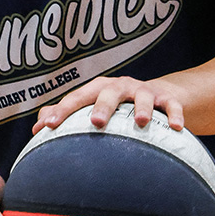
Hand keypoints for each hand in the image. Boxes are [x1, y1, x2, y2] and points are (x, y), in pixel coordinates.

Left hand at [32, 75, 184, 134]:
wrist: (159, 96)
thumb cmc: (117, 106)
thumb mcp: (93, 106)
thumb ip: (65, 114)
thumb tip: (36, 128)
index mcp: (98, 90)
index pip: (76, 98)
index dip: (61, 111)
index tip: (47, 127)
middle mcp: (120, 87)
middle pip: (108, 92)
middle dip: (102, 105)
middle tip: (95, 122)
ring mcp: (144, 91)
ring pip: (142, 96)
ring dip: (141, 107)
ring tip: (140, 121)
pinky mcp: (167, 99)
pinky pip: (172, 105)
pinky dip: (175, 114)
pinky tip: (178, 128)